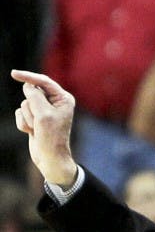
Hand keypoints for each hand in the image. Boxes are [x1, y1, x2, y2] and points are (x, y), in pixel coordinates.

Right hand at [11, 70, 77, 185]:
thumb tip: (28, 86)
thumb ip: (34, 96)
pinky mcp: (35, 118)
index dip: (28, 77)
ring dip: (28, 118)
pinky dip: (23, 123)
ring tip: (37, 129)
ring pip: (24, 104)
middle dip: (31, 108)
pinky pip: (20, 114)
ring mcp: (44, 110)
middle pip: (32, 93)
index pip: (44, 82)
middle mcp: (55, 102)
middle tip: (39, 122)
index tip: (14, 73)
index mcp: (63, 98)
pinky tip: (32, 132)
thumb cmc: (51, 137)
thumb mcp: (43, 114)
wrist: (50, 158)